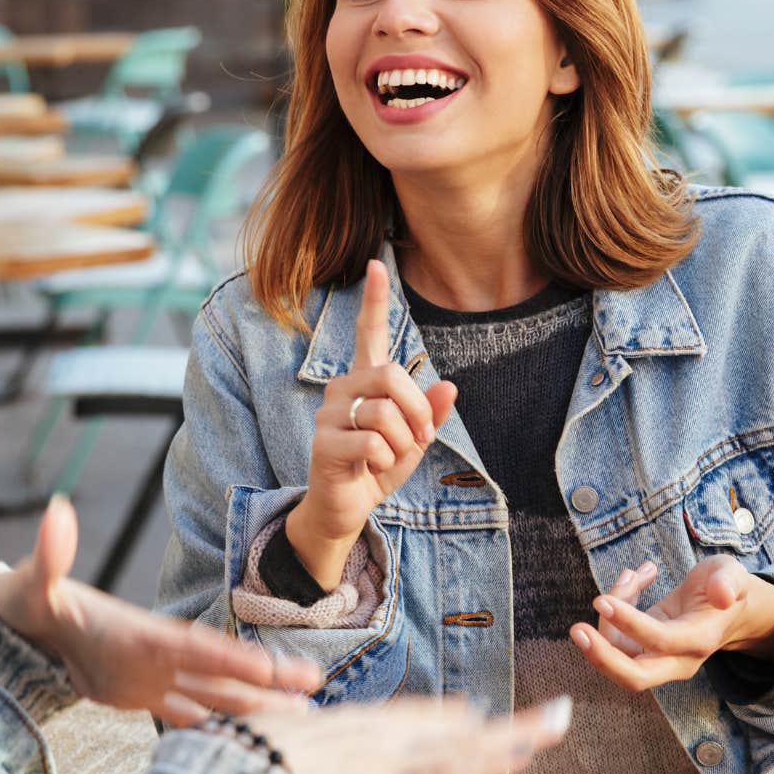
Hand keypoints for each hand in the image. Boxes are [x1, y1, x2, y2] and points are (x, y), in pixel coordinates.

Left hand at [0, 497, 322, 724]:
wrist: (33, 622)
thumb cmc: (35, 598)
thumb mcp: (37, 582)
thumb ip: (51, 555)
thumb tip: (57, 512)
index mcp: (142, 631)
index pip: (194, 646)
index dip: (229, 658)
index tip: (265, 669)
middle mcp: (159, 653)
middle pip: (220, 669)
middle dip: (265, 678)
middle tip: (313, 685)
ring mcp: (156, 676)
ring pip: (214, 694)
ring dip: (255, 705)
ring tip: (303, 717)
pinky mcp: (144, 695)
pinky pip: (187, 714)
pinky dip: (216, 726)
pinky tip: (248, 741)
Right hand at [248, 695, 572, 773]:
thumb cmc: (234, 767)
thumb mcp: (259, 751)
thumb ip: (284, 754)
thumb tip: (270, 755)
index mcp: (345, 728)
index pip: (403, 720)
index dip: (438, 717)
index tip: (468, 713)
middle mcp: (376, 735)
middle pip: (445, 727)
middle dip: (489, 725)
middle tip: (542, 717)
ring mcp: (391, 759)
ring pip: (466, 744)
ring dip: (516, 733)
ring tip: (557, 722)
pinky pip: (457, 770)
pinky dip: (493, 758)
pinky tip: (527, 751)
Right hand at [286, 259, 457, 589]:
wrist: (345, 508)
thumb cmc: (377, 468)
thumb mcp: (414, 442)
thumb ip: (430, 415)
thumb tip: (450, 387)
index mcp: (366, 382)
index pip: (368, 333)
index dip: (374, 301)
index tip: (376, 264)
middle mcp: (342, 388)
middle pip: (392, 374)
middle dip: (417, 411)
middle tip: (418, 438)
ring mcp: (329, 413)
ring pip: (384, 410)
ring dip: (403, 441)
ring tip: (390, 457)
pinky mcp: (323, 442)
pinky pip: (373, 441)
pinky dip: (385, 460)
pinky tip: (369, 469)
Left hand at [567, 556, 773, 691]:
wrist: (728, 609)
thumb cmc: (727, 587)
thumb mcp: (733, 574)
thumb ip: (729, 582)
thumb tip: (723, 595)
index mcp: (700, 641)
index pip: (660, 641)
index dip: (630, 623)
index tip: (602, 599)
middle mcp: (679, 660)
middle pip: (636, 677)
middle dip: (602, 658)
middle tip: (577, 630)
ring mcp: (658, 660)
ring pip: (619, 654)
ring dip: (609, 616)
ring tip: (631, 575)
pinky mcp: (642, 651)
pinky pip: (616, 640)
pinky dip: (613, 610)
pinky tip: (631, 579)